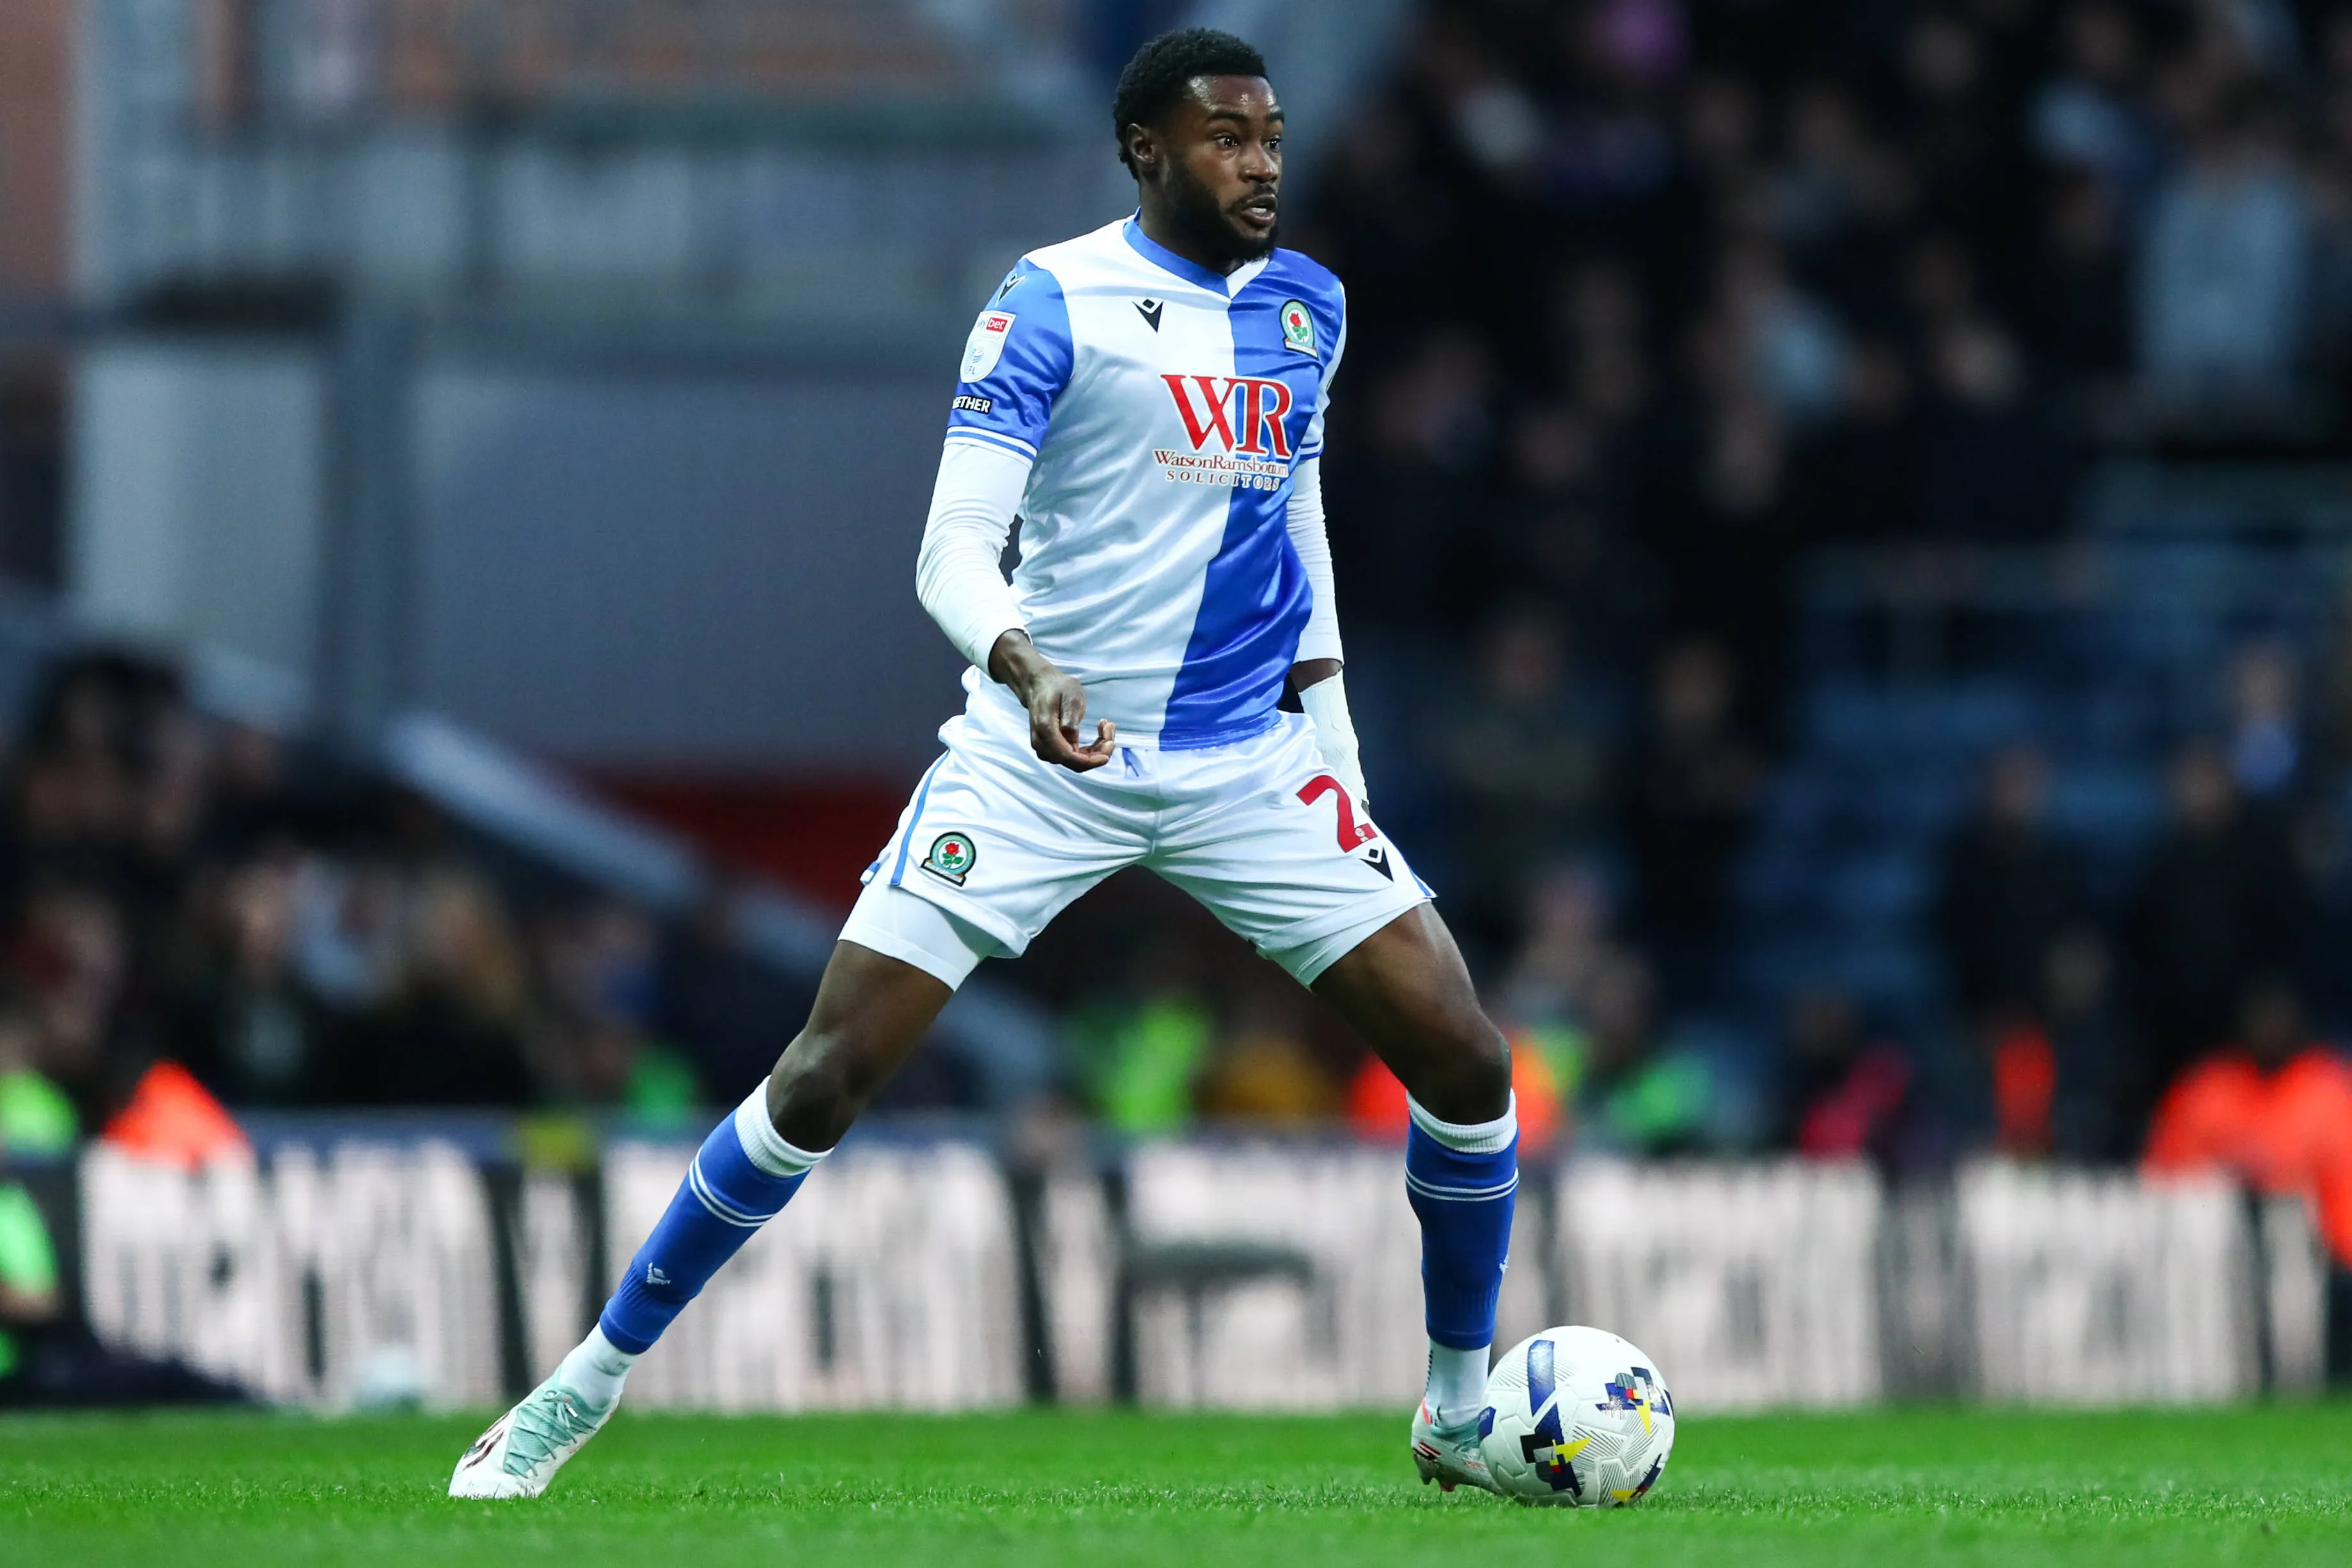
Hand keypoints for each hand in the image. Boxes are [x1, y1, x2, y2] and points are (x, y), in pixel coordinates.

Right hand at [990, 630, 1115, 771]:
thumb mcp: (1070, 696)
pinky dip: (1090, 750)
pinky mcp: (1053, 748)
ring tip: (1107, 728)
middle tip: (1111, 732)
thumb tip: (1073, 740)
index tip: (1108, 752)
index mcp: (1046, 731)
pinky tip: (1100, 733)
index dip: (1090, 761)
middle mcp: (1042, 744)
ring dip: (1095, 751)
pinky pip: (1074, 757)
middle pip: (1073, 763)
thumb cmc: (1058, 688)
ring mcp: (1046, 749)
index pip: (1068, 757)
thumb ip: (1070, 719)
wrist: (1041, 686)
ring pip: (1075, 761)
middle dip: (1097, 754)